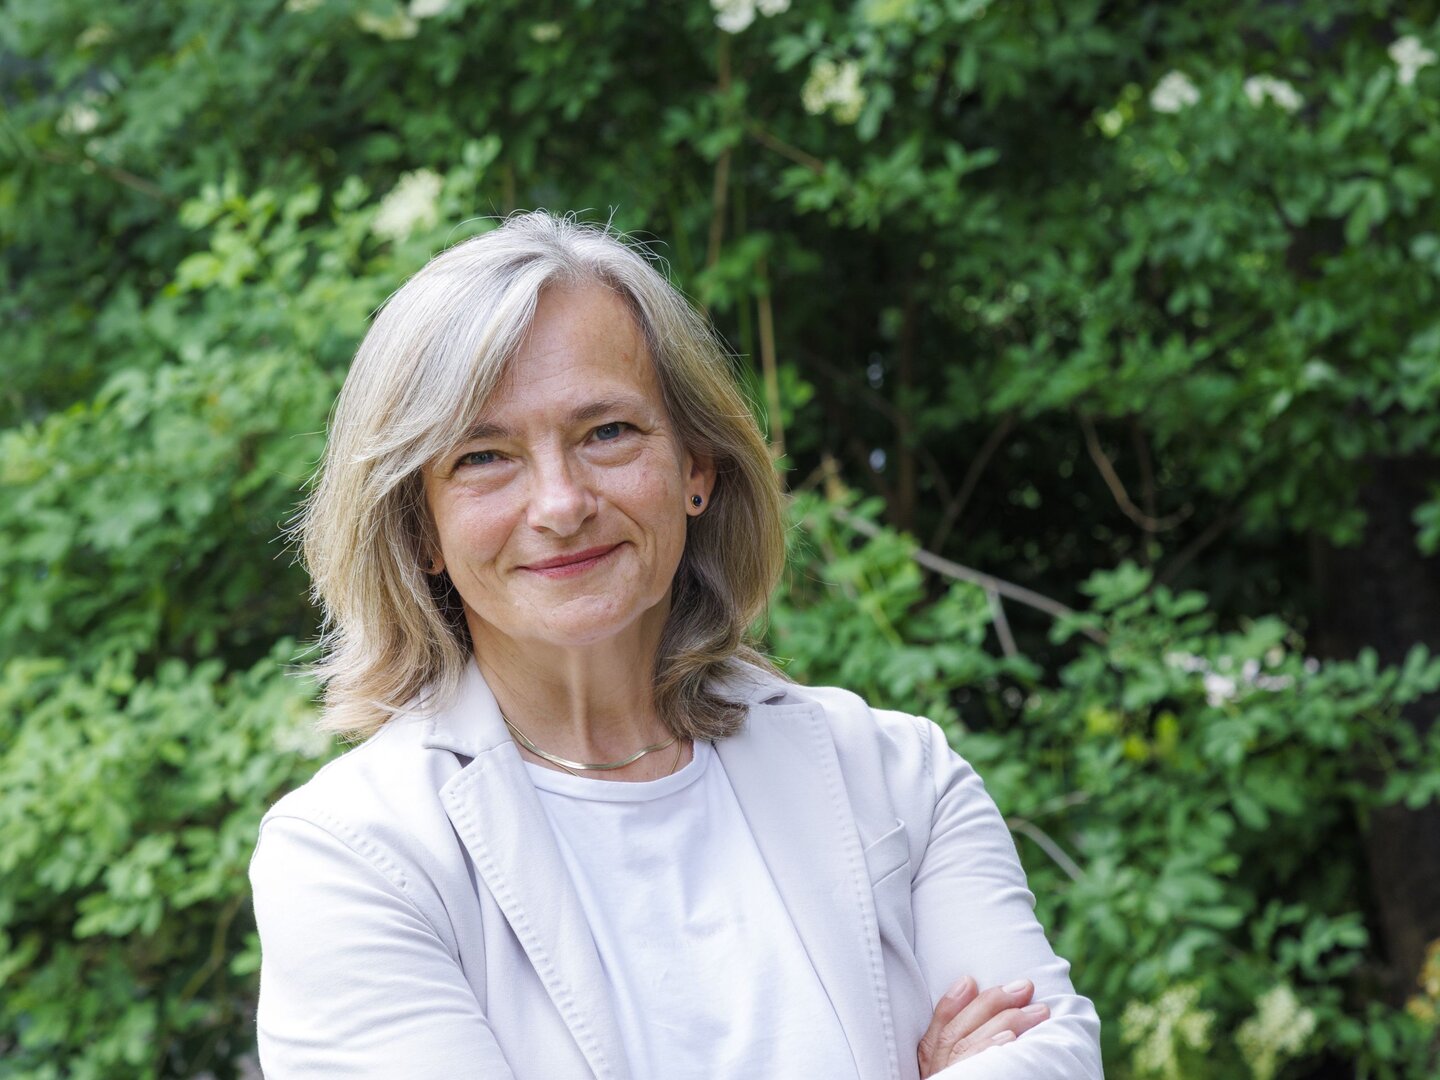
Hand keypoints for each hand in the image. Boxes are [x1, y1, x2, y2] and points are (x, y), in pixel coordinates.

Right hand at [917, 976, 1049, 1077]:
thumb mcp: (950, 1074)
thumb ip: (957, 1049)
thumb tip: (974, 1000)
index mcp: (931, 1069)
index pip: (939, 1029)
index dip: (952, 1002)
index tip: (970, 979)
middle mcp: (936, 1076)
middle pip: (960, 1032)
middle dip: (992, 1003)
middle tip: (1025, 986)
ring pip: (972, 1045)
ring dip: (1006, 1022)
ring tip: (1038, 1010)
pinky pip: (975, 1068)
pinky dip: (991, 1050)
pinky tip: (1011, 1040)